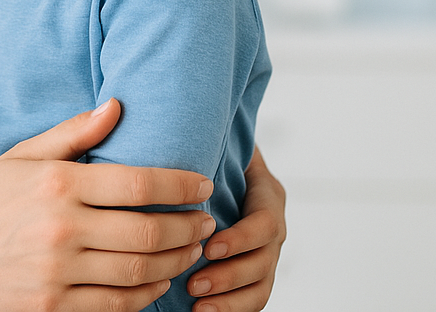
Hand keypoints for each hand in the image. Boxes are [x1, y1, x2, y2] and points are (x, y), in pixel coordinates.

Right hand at [0, 99, 216, 311]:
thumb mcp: (18, 158)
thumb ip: (71, 133)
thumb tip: (117, 105)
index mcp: (56, 184)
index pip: (139, 184)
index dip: (182, 186)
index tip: (204, 185)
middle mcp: (60, 229)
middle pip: (149, 232)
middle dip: (189, 227)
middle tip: (207, 221)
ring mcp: (57, 274)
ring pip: (141, 272)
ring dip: (177, 262)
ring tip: (191, 249)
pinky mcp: (53, 308)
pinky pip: (118, 306)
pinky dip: (148, 295)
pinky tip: (159, 281)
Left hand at [185, 147, 286, 311]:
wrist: (227, 164)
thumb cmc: (216, 150)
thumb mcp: (219, 142)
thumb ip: (205, 146)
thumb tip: (162, 141)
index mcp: (268, 195)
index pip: (265, 224)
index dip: (240, 239)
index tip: (209, 247)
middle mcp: (272, 229)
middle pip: (264, 263)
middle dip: (230, 277)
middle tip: (194, 284)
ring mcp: (266, 253)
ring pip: (261, 288)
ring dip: (230, 300)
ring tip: (198, 306)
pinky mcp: (254, 273)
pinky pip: (251, 298)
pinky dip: (231, 309)